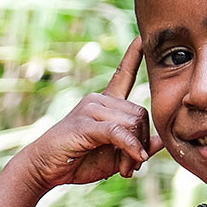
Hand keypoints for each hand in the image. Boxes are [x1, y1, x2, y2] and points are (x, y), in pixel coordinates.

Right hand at [20, 39, 160, 190]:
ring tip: (125, 169)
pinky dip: (130, 148)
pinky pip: (119, 132)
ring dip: (134, 151)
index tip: (141, 37)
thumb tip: (160, 141)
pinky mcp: (86, 123)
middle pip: (140, 113)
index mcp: (105, 103)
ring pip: (132, 123)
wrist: (45, 168)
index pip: (123, 74)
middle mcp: (99, 100)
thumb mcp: (114, 156)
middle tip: (133, 166)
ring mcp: (91, 108)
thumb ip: (137, 146)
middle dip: (141, 143)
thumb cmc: (78, 161)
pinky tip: (133, 162)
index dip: (134, 55)